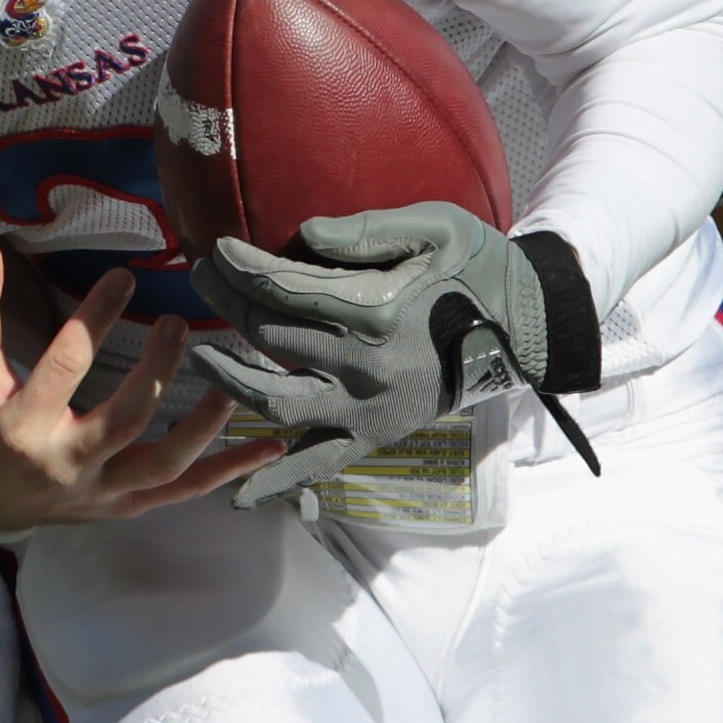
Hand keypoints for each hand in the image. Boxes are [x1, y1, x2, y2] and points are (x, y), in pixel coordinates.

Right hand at [0, 239, 272, 534]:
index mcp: (22, 427)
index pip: (66, 369)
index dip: (95, 319)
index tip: (126, 276)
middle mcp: (66, 464)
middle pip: (125, 420)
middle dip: (158, 370)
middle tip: (177, 322)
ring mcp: (100, 490)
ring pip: (164, 464)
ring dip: (207, 425)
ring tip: (235, 379)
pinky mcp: (125, 505)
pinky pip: (182, 492)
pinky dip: (227, 472)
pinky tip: (270, 447)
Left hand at [188, 204, 591, 507]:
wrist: (522, 327)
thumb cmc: (477, 267)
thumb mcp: (436, 227)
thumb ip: (368, 231)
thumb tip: (302, 236)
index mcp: (377, 313)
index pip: (286, 289)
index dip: (242, 267)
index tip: (215, 250)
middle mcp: (364, 368)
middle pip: (271, 336)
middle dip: (226, 303)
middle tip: (199, 277)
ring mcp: (367, 409)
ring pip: (277, 403)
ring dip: (229, 382)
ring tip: (199, 358)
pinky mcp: (375, 436)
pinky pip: (318, 464)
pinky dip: (277, 479)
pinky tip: (238, 494)